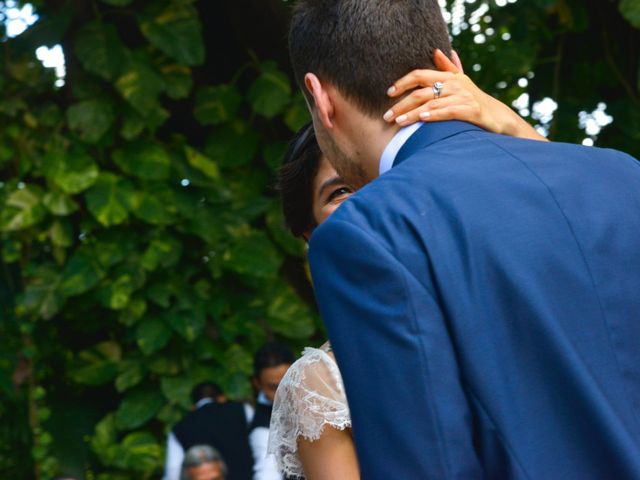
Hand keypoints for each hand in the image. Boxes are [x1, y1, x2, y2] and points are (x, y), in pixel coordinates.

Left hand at [384, 49, 546, 140]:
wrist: (498, 118)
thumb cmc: (475, 101)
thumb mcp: (461, 82)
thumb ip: (449, 68)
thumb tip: (437, 51)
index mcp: (449, 77)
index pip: (420, 75)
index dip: (402, 82)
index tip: (388, 93)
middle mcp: (455, 84)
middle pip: (420, 91)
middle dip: (401, 104)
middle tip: (387, 116)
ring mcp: (463, 96)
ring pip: (430, 103)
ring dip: (412, 114)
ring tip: (398, 122)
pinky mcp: (471, 110)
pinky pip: (448, 111)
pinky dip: (434, 115)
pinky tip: (422, 119)